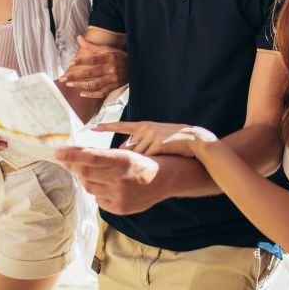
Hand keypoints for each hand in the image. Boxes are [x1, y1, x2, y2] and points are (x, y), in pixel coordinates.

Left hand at [55, 146, 162, 213]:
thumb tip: (73, 156)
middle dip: (73, 166)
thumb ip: (100, 156)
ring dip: (87, 179)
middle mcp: (121, 178)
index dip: (72, 155)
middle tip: (65, 160)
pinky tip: (107, 186)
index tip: (57, 152)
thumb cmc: (141, 162)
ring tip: (96, 173)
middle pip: (85, 174)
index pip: (91, 157)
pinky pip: (98, 199)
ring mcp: (120, 195)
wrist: (165, 179)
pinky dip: (97, 192)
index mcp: (122, 160)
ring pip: (90, 187)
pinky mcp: (120, 208)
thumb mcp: (124, 153)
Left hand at [60, 36, 127, 97]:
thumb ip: (92, 46)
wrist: (136, 68)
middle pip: (91, 73)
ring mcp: (112, 80)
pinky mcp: (113, 88)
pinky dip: (91, 94)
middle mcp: (111, 69)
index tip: (70, 62)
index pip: (93, 60)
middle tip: (63, 77)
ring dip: (81, 85)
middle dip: (76, 75)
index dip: (81, 61)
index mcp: (109, 57)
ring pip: (94, 84)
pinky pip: (101, 93)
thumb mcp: (108, 49)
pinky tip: (82, 93)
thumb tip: (79, 38)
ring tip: (69, 84)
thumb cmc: (120, 57)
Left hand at [94, 121, 216, 157]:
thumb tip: (122, 151)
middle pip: (128, 148)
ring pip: (136, 156)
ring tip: (154, 162)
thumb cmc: (176, 142)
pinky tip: (160, 162)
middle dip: (130, 159)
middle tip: (138, 163)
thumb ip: (140, 142)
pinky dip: (152, 164)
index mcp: (144, 125)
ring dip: (142, 163)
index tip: (93, 126)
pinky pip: (147, 160)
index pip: (122, 126)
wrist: (195, 141)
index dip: (107, 126)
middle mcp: (145, 128)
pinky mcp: (158, 144)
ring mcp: (151, 135)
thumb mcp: (156, 137)